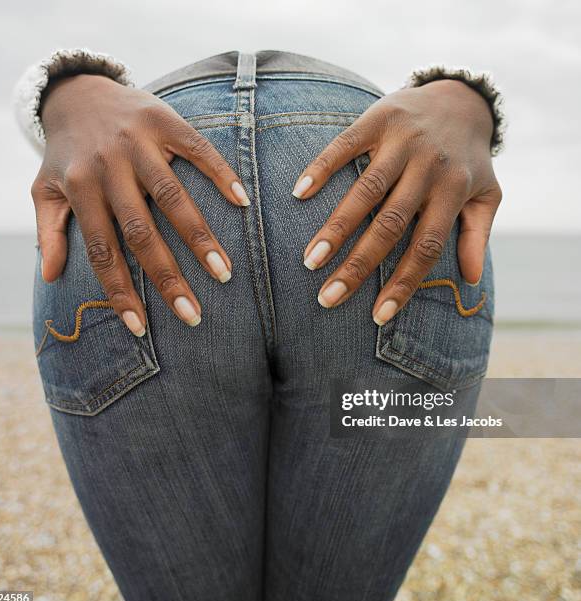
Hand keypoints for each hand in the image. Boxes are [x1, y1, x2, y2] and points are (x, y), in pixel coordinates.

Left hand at [32, 74, 249, 332]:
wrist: (79, 91)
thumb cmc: (66, 151)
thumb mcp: (44, 188)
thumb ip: (48, 230)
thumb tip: (49, 277)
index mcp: (80, 188)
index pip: (102, 250)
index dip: (119, 292)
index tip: (140, 329)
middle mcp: (108, 167)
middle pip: (141, 231)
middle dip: (168, 277)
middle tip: (193, 314)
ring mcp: (138, 142)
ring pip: (172, 197)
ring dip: (200, 237)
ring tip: (224, 273)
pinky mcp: (165, 122)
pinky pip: (198, 150)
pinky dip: (221, 175)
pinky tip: (242, 202)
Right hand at [293, 79, 501, 324]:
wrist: (461, 97)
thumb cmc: (469, 158)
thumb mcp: (487, 194)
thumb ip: (478, 234)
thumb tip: (472, 280)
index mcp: (453, 191)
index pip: (427, 247)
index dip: (403, 283)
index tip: (378, 316)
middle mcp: (428, 167)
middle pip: (390, 224)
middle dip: (358, 265)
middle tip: (328, 296)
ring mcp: (402, 141)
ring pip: (366, 190)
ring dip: (336, 227)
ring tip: (310, 259)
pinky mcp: (378, 119)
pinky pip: (345, 145)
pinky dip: (322, 168)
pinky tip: (299, 194)